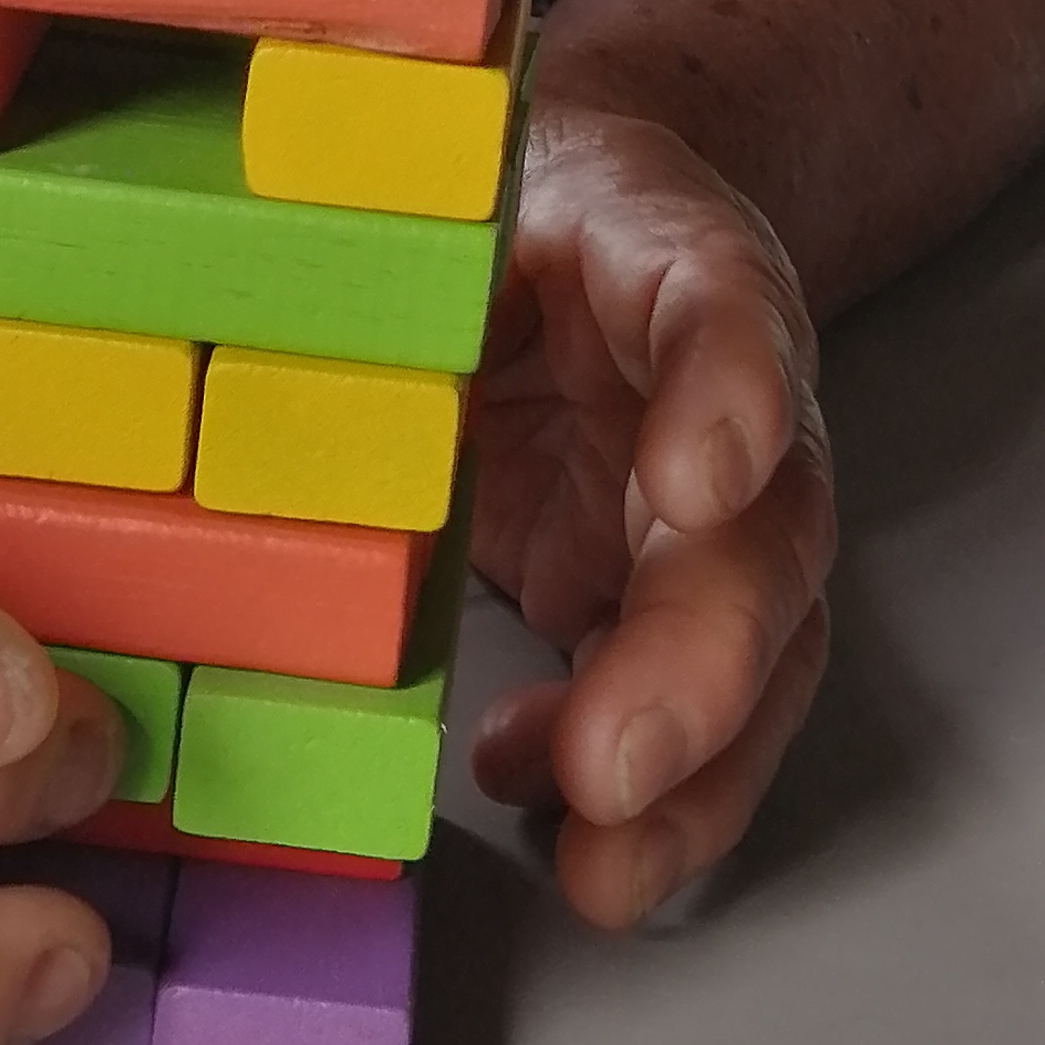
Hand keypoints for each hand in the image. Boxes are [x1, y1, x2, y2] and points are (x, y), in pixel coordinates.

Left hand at [462, 95, 836, 928]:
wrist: (587, 217)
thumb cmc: (510, 200)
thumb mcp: (453, 179)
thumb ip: (400, 241)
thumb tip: (280, 306)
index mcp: (679, 266)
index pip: (727, 310)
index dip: (728, 392)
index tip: (695, 476)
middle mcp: (731, 408)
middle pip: (764, 532)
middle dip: (702, 664)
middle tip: (616, 762)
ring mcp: (710, 522)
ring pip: (757, 654)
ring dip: (696, 776)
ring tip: (609, 865)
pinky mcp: (654, 597)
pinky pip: (675, 707)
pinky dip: (633, 787)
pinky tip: (549, 808)